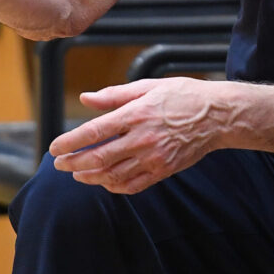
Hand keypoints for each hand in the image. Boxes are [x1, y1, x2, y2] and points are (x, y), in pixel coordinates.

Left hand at [49, 77, 229, 192]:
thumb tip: (85, 98)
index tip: (55, 147)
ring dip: (90, 177)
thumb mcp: (149, 87)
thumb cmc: (183, 96)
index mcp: (136, 114)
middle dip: (73, 163)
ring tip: (78, 174)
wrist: (218, 116)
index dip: (70, 142)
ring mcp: (154, 157)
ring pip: (112, 175)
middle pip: (98, 158)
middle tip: (60, 164)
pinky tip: (105, 181)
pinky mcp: (164, 170)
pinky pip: (133, 185)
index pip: (93, 132)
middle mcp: (143, 138)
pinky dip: (114, 186)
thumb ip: (115, 95)